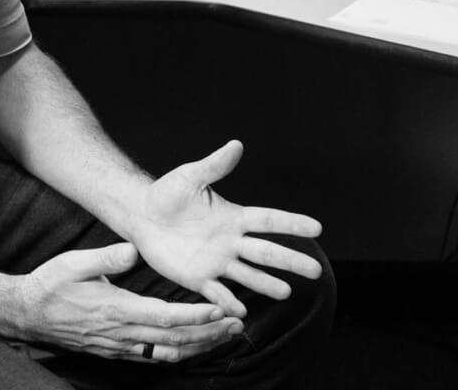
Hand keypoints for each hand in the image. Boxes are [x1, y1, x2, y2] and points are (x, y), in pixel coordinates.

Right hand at [11, 243, 240, 362]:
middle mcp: (122, 332)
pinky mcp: (115, 352)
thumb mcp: (72, 263)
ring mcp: (119, 346)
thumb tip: (133, 250)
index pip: (165, 316)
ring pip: (168, 352)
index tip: (220, 310)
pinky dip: (178, 354)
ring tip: (224, 337)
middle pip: (175, 339)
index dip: (195, 316)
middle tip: (236, 325)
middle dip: (209, 333)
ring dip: (200, 346)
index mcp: (115, 308)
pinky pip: (153, 358)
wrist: (27, 314)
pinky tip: (192, 348)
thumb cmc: (49, 285)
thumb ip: (105, 257)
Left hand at [130, 140, 324, 317]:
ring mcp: (217, 262)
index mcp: (233, 217)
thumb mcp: (189, 177)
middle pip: (266, 252)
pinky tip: (240, 312)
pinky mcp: (198, 278)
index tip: (317, 228)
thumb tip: (236, 144)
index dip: (291, 224)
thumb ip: (214, 166)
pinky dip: (228, 302)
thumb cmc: (166, 194)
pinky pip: (217, 292)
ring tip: (286, 292)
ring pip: (248, 275)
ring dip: (266, 284)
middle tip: (317, 271)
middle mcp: (231, 242)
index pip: (268, 221)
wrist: (140, 216)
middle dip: (290, 261)